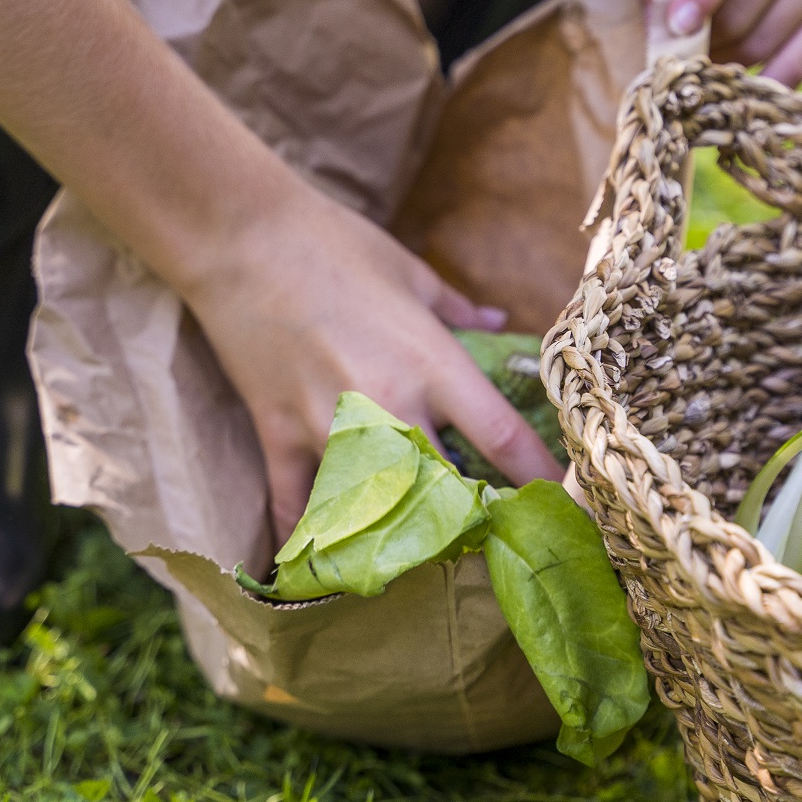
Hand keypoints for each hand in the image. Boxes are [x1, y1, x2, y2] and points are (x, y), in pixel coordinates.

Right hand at [178, 189, 565, 539]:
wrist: (241, 238)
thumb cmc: (332, 244)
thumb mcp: (409, 272)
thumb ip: (457, 309)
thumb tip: (498, 325)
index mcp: (430, 362)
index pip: (500, 435)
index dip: (536, 476)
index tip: (561, 504)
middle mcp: (388, 405)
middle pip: (447, 488)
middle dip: (472, 518)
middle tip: (491, 538)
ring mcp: (330, 427)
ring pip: (377, 508)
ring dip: (396, 534)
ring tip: (416, 557)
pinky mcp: (280, 434)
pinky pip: (294, 502)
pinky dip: (303, 533)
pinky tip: (316, 562)